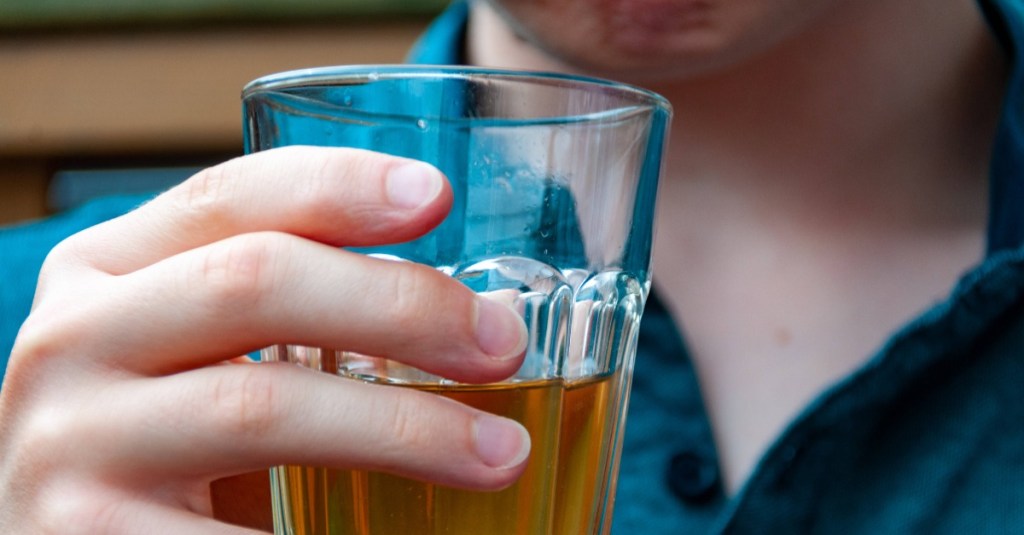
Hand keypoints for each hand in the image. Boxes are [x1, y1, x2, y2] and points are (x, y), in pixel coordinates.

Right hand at [0, 146, 529, 533]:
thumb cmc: (175, 445)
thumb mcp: (208, 354)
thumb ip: (294, 311)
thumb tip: (476, 313)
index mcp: (106, 270)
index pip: (226, 196)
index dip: (336, 185)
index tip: (437, 197)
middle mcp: (68, 340)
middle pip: (252, 281)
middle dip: (400, 306)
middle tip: (501, 345)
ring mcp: (66, 444)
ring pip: (261, 405)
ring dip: (406, 428)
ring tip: (501, 454)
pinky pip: (238, 529)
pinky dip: (342, 527)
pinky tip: (412, 532)